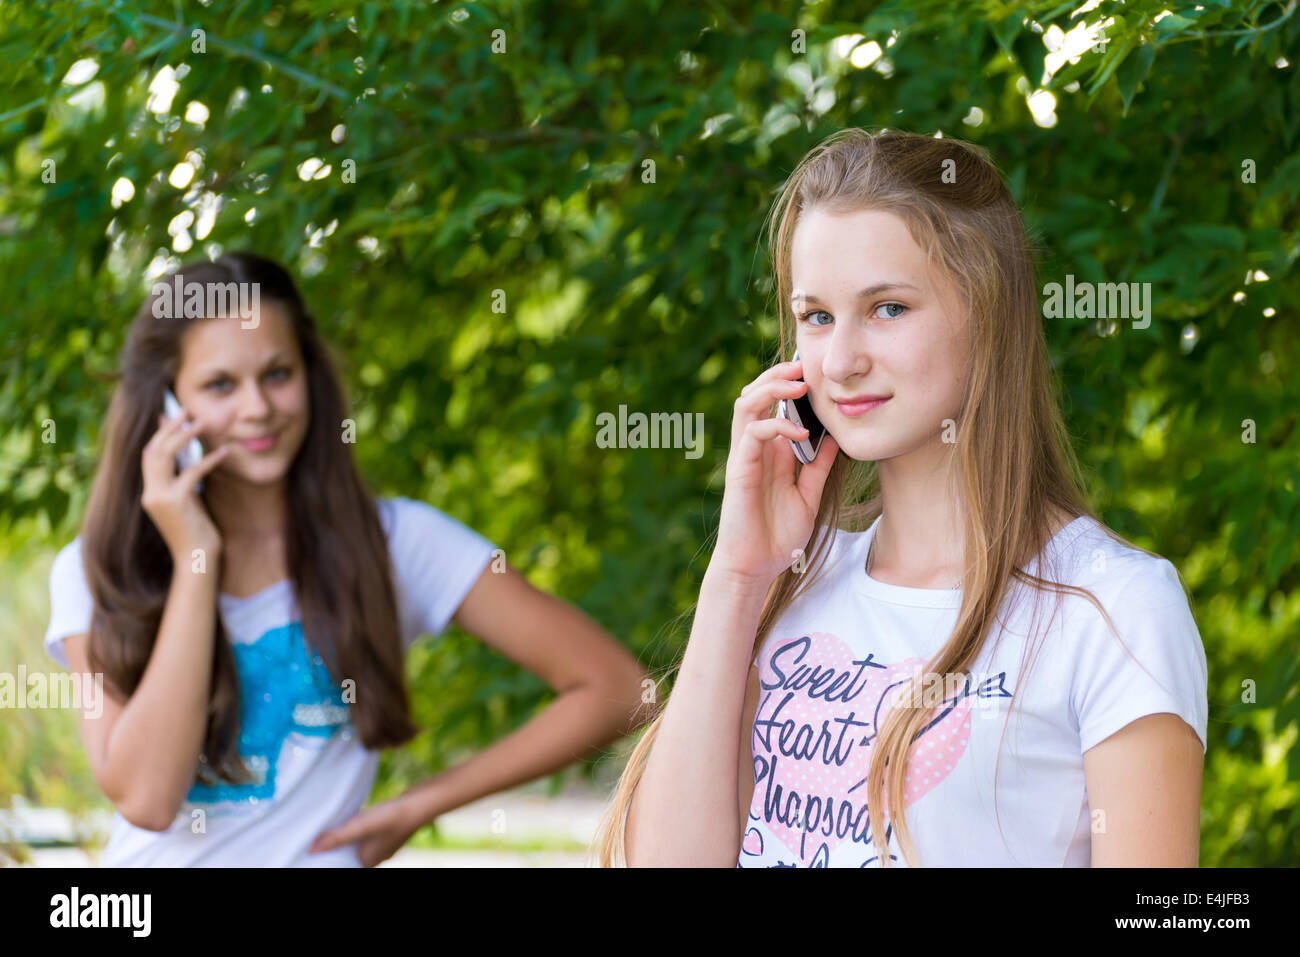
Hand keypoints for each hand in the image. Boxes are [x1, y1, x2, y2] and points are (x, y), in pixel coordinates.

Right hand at [140, 408, 230, 558]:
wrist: (197, 561)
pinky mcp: (176, 503)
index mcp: (150, 492)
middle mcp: (150, 493)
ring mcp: (160, 497)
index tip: (170, 415)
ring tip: (202, 422)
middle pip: (153, 450)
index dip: (160, 433)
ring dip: (184, 436)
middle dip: (169, 427)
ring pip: (165, 456)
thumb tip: (188, 460)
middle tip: (186, 410)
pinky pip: (191, 473)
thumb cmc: (197, 532)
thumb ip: (184, 481)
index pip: (149, 454)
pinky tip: (224, 453)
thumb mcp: (188, 502)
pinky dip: (208, 460)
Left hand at [308, 794, 423, 866]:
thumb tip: (311, 850)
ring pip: (359, 847)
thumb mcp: (361, 826)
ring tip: (332, 830)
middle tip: (319, 840)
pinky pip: (368, 837)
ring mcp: (384, 845)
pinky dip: (358, 833)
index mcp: (368, 862)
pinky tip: (356, 821)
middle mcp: (377, 857)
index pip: (344, 867)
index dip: (330, 861)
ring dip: (347, 840)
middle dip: (336, 851)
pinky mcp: (389, 832)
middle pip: (350, 858)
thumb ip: (336, 838)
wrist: (422, 803)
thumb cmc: (392, 817)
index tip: (316, 854)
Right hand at [713, 358, 839, 588]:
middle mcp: (754, 448)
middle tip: (804, 367)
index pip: (772, 404)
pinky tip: (801, 432)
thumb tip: (837, 439)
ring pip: (746, 404)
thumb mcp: (808, 496)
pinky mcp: (740, 470)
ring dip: (771, 388)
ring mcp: (745, 457)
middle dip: (777, 375)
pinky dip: (777, 426)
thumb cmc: (778, 536)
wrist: (756, 567)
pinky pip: (753, 434)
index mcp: (770, 451)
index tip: (816, 371)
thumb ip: (818, 466)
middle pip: (754, 394)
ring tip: (799, 386)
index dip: (789, 384)